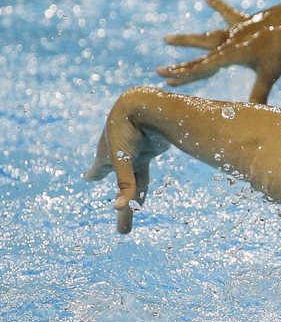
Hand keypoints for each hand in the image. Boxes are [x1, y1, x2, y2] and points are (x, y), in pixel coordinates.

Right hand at [84, 92, 171, 233]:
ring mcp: (136, 153)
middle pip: (120, 183)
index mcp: (105, 155)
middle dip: (120, 200)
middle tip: (119, 217)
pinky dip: (144, 183)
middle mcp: (119, 156)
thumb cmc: (128, 130)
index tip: (88, 177)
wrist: (147, 105)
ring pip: (135, 180)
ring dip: (135, 195)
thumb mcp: (123, 158)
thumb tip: (119, 208)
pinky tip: (143, 184)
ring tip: (134, 207)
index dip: (94, 175)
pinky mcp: (152, 150)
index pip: (97, 171)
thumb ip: (125, 184)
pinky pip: (147, 171)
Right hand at [159, 0, 280, 103]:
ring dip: (189, 40)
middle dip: (180, 65)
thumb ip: (259, 94)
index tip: (164, 79)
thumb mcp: (270, 74)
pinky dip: (218, 6)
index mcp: (231, 54)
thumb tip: (254, 114)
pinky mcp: (246, 22)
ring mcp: (235, 30)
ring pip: (207, 35)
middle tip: (159, 71)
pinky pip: (229, 14)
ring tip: (167, 39)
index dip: (182, 75)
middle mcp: (228, 41)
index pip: (202, 68)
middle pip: (198, 56)